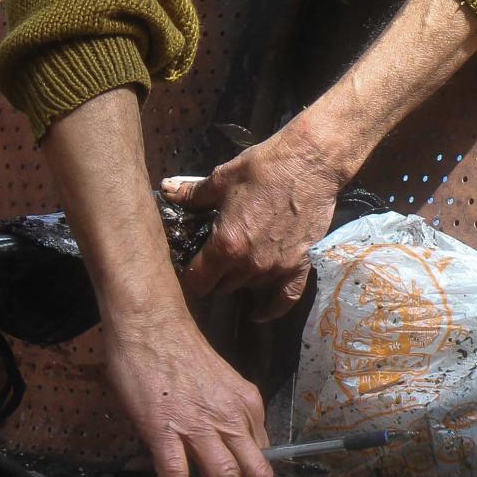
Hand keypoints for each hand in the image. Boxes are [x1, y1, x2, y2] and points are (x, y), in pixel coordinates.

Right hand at [101, 313, 274, 476]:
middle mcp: (231, 417)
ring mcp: (199, 424)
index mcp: (247, 405)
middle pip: (257, 475)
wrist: (150, 324)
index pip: (264, 457)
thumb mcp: (221, 383)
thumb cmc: (180, 351)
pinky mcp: (165, 429)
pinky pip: (176, 476)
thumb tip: (223, 451)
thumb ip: (227, 416)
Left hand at [175, 124, 351, 318]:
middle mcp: (249, 264)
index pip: (197, 281)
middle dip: (214, 276)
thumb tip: (166, 190)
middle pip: (221, 288)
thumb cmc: (263, 168)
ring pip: (248, 289)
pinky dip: (271, 309)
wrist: (310, 163)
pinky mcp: (300, 266)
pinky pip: (285, 299)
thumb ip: (192, 194)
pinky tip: (259, 313)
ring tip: (237, 265)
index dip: (190, 275)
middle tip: (214, 259)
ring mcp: (276, 269)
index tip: (190, 264)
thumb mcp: (222, 179)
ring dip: (240, 280)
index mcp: (226, 245)